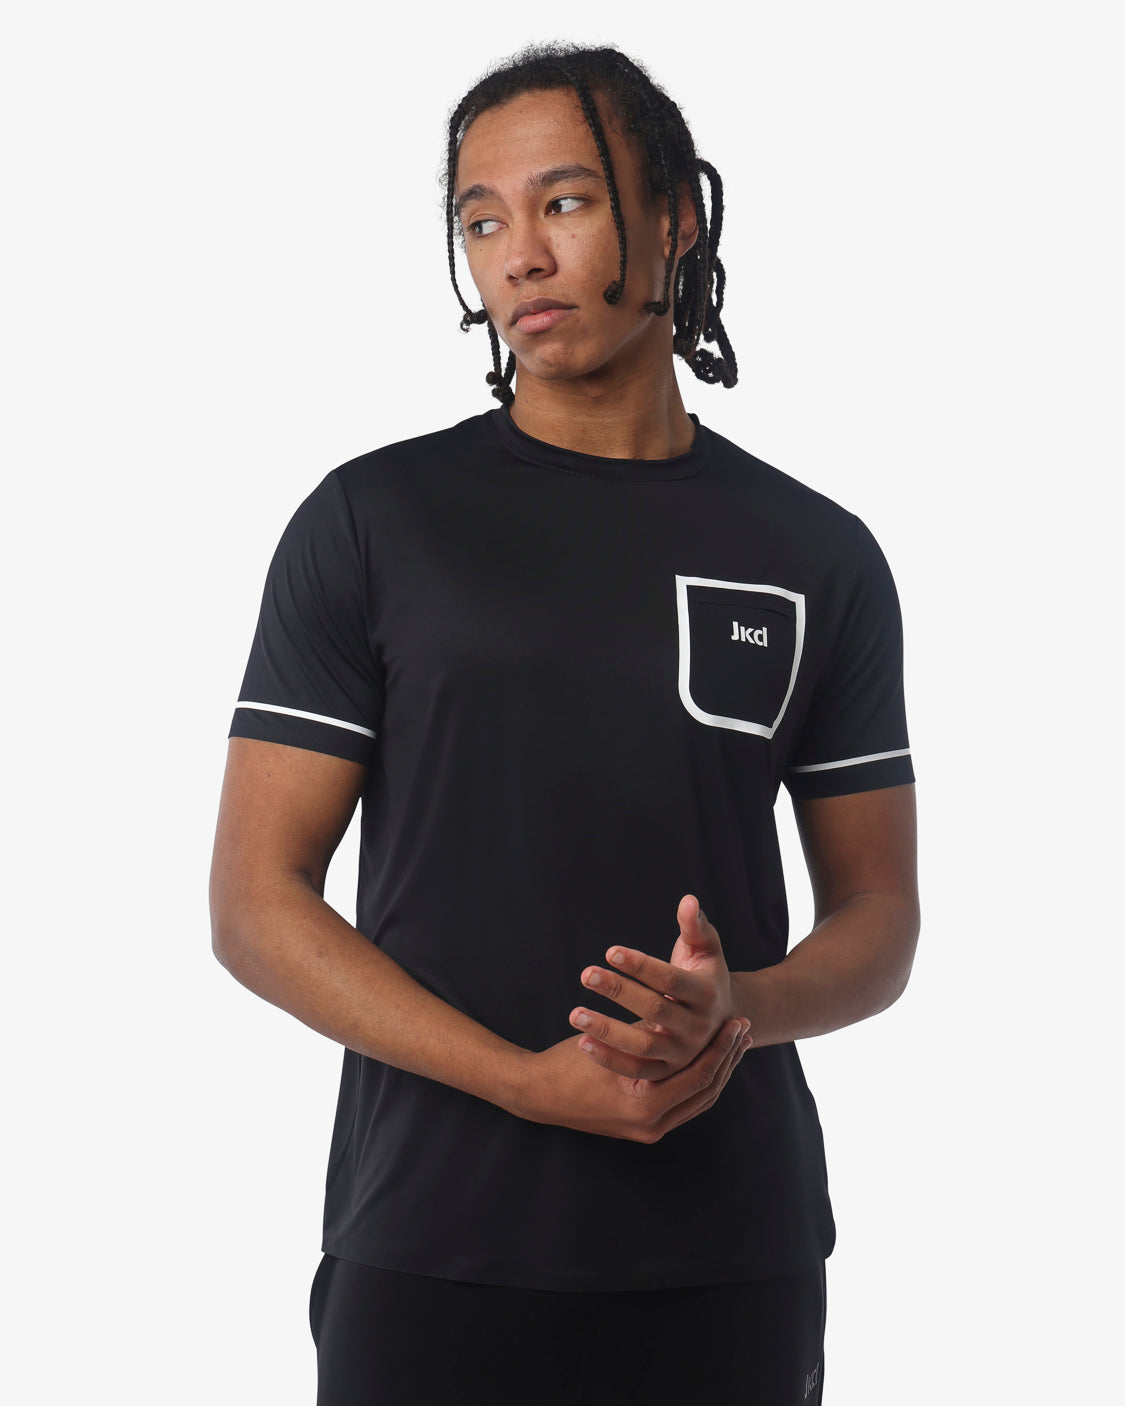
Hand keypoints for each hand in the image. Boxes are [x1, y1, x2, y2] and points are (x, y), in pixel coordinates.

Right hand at [513, 1018, 752, 1142]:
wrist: (536, 1093)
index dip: (721, 1048)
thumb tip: (684, 1015)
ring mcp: (647, 1131)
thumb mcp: (614, 1042)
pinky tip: (704, 1060)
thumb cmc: (568, 1062)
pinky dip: (695, 1082)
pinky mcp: (641, 1128)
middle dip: (726, 1059)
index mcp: (646, 1106)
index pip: (700, 1076)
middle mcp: (652, 1125)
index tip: (736, 1022)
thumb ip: (649, 1034)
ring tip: (731, 1044)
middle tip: (742, 1030)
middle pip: (706, 1092)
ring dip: (715, 1071)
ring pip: (696, 1101)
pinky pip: (681, 1105)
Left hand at [568, 894, 747, 1080]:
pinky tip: (582, 1043)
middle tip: (586, 974)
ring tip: (574, 1014)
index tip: (609, 951)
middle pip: (654, 1009)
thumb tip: (688, 900)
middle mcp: (698, 1028)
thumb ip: (696, 926)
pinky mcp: (667, 1072)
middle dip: (618, 991)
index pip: (670, 979)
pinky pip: (636, 1070)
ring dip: (607, 1031)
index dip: (640, 965)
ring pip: (643, 1045)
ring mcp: (684, 1054)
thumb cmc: (704, 973)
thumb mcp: (706, 948)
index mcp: (707, 994)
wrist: (721, 1019)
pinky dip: (609, 1059)